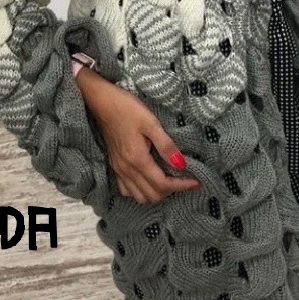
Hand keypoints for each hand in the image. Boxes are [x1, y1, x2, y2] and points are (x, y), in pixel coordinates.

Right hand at [77, 68, 201, 204]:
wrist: (102, 103)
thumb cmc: (127, 108)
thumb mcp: (151, 122)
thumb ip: (166, 145)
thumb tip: (182, 164)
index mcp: (137, 159)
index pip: (163, 184)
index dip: (182, 186)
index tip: (196, 182)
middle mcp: (127, 169)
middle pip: (152, 195)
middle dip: (171, 191)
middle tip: (184, 179)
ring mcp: (119, 169)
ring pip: (139, 197)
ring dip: (157, 193)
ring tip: (169, 180)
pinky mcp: (114, 166)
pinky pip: (127, 190)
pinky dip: (141, 191)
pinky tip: (149, 179)